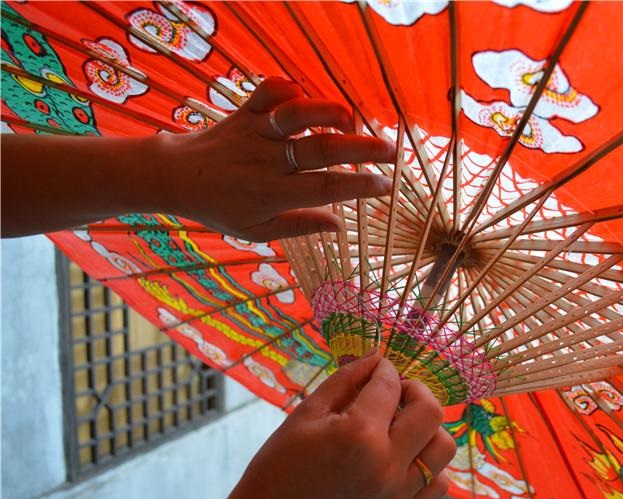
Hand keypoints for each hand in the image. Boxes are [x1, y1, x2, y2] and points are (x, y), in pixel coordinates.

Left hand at [160, 77, 395, 241]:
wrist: (175, 176)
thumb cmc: (220, 207)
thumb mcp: (256, 231)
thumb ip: (299, 226)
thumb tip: (339, 225)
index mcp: (272, 194)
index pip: (325, 188)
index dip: (359, 186)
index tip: (386, 185)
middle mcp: (268, 161)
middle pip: (321, 150)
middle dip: (361, 149)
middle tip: (391, 151)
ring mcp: (257, 133)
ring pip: (296, 116)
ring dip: (328, 113)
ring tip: (351, 121)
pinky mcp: (246, 112)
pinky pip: (267, 92)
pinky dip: (286, 86)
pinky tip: (304, 93)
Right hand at [226, 351, 454, 498]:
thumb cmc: (283, 462)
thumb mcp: (307, 412)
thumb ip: (347, 379)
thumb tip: (377, 356)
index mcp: (358, 434)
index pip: (390, 385)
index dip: (384, 369)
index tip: (376, 369)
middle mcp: (385, 464)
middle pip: (431, 412)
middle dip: (416, 391)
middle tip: (396, 394)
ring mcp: (396, 493)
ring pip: (444, 448)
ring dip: (428, 429)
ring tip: (403, 427)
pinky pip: (438, 483)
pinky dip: (430, 466)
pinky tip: (406, 457)